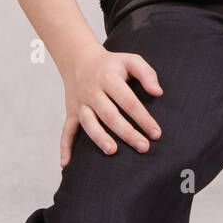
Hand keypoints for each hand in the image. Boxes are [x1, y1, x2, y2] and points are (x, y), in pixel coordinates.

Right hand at [61, 42, 162, 167]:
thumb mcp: (131, 60)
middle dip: (127, 132)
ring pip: (88, 123)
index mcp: (109, 79)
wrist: (79, 59)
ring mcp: (80, 103)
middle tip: (143, 147)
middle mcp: (92, 92)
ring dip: (99, 138)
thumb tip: (158, 92)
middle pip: (110, 115)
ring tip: (112, 151)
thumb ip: (147, 74)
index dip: (143, 118)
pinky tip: (66, 163)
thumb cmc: (111, 64)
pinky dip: (64, 147)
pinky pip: (66, 130)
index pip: (129, 102)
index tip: (156, 133)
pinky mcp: (71, 112)